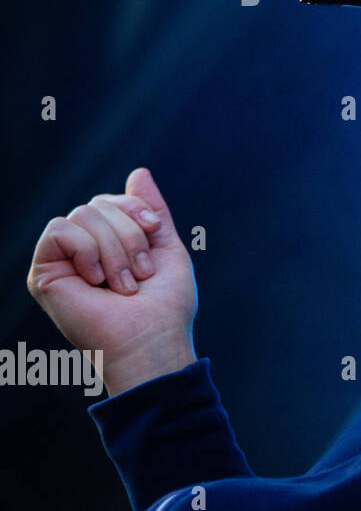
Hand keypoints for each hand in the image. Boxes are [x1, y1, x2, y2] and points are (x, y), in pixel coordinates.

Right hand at [27, 167, 197, 396]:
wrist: (151, 338)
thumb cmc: (165, 303)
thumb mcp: (166, 247)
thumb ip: (151, 211)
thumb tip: (139, 172)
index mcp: (108, 244)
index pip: (111, 201)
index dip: (135, 209)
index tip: (155, 230)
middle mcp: (81, 251)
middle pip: (98, 204)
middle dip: (129, 234)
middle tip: (140, 274)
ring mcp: (62, 261)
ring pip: (82, 214)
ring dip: (114, 248)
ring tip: (123, 285)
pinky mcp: (43, 273)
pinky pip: (60, 229)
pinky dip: (86, 249)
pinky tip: (95, 279)